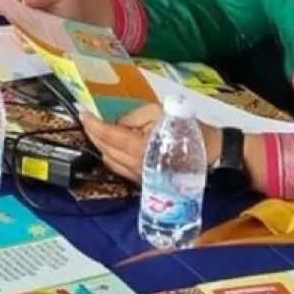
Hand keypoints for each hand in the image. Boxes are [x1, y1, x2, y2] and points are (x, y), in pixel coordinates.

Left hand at [81, 104, 218, 180]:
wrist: (212, 156)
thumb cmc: (187, 131)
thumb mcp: (159, 113)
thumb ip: (133, 117)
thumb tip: (117, 124)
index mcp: (139, 147)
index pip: (107, 135)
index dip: (92, 124)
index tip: (81, 112)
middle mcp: (135, 165)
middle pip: (104, 149)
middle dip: (93, 133)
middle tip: (86, 119)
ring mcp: (138, 176)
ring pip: (109, 161)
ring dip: (100, 145)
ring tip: (95, 130)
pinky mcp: (144, 181)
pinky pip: (119, 169)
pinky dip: (110, 155)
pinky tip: (109, 145)